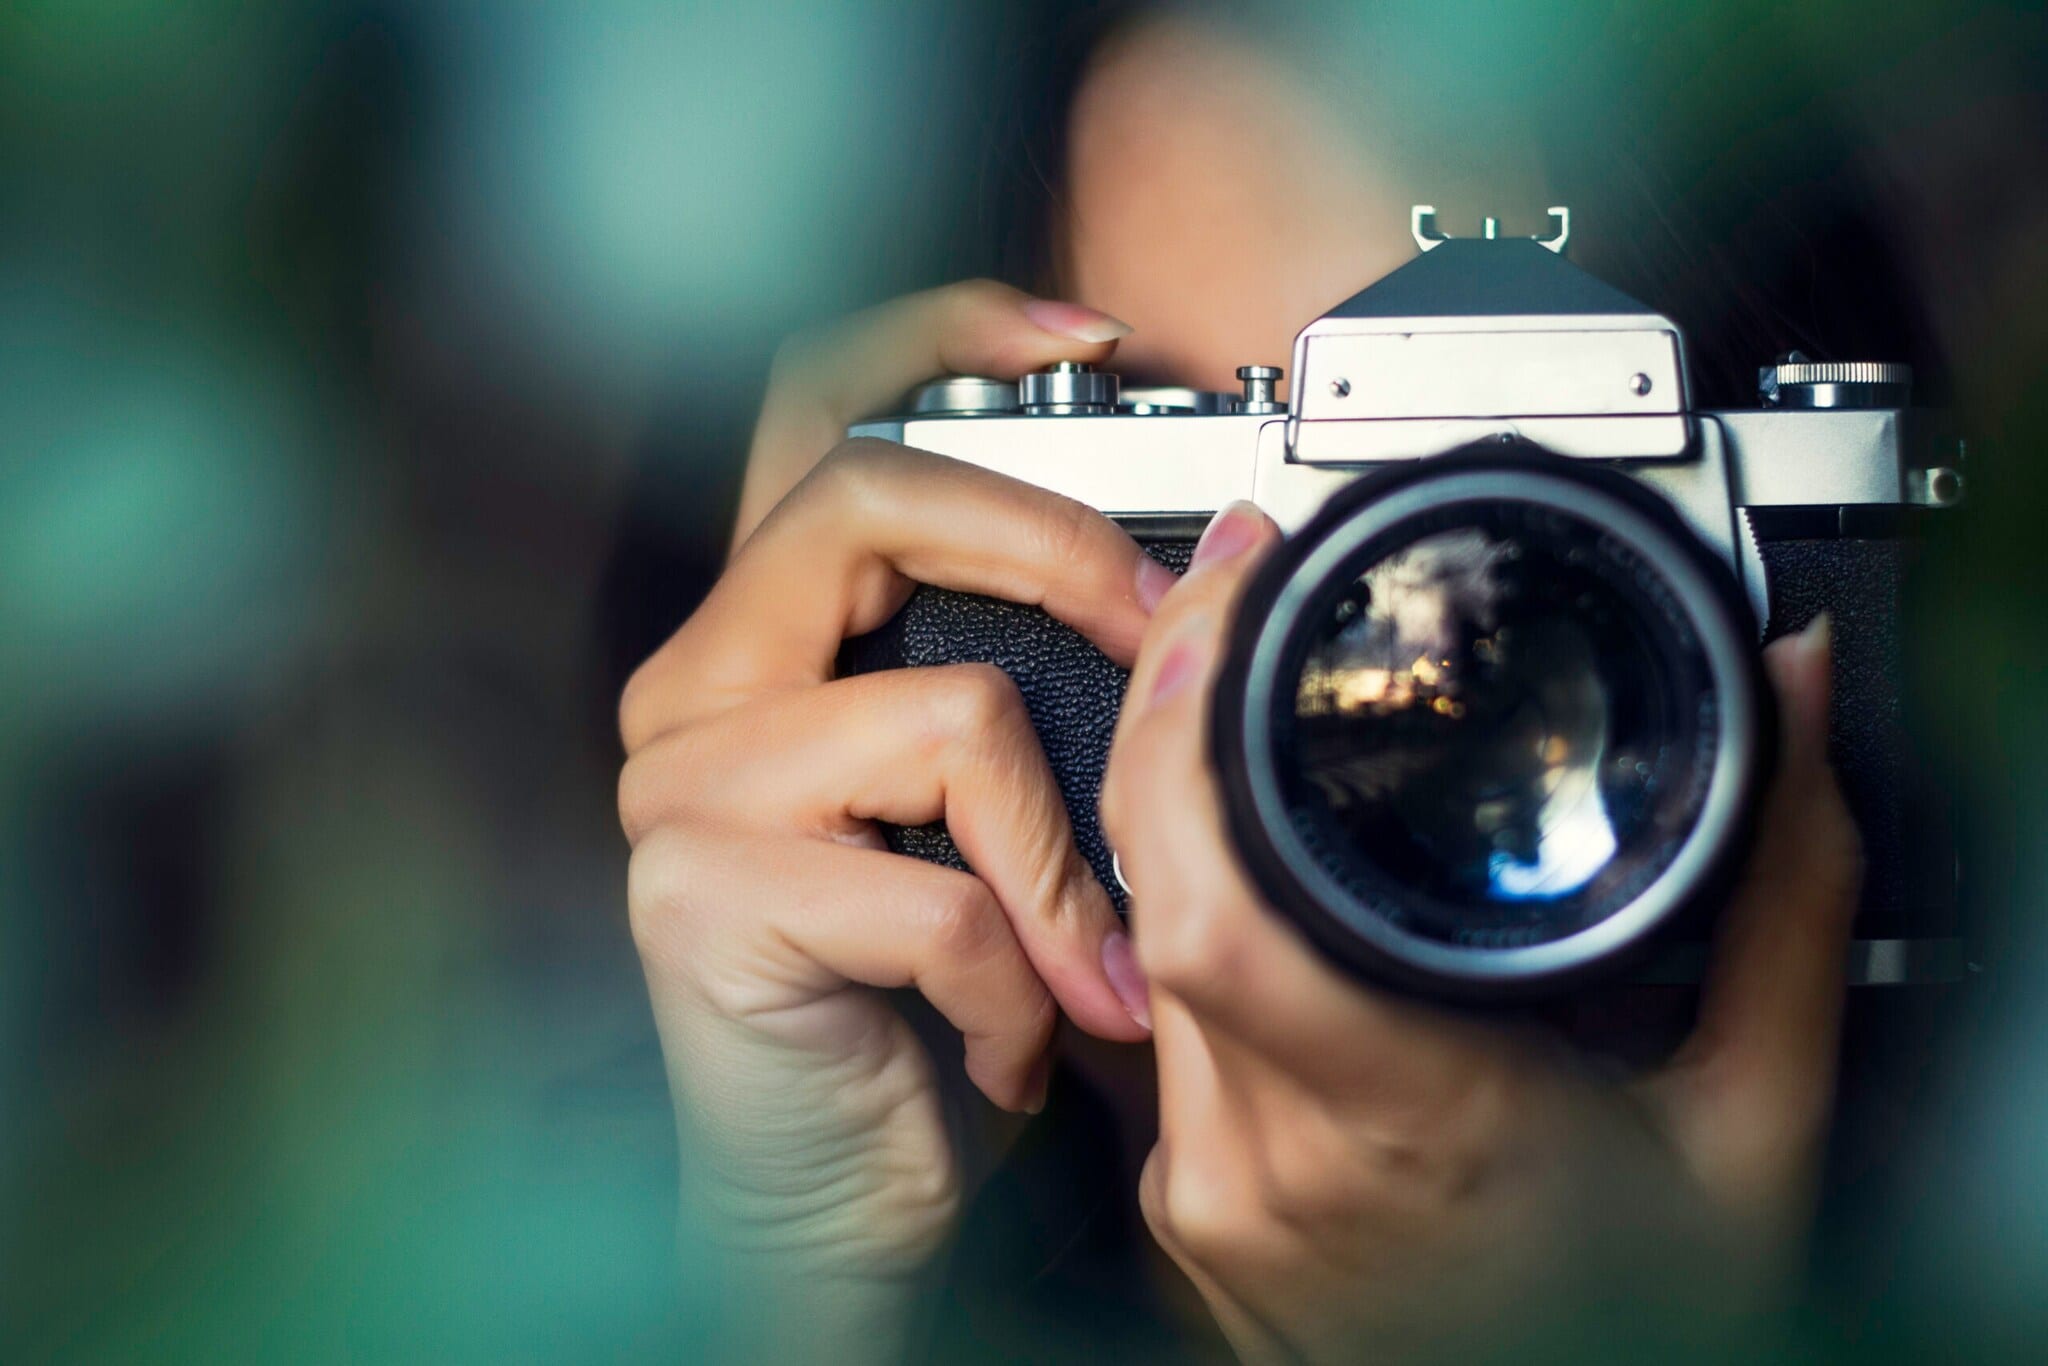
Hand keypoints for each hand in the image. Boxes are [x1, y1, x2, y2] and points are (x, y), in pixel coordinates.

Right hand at [618, 282, 1154, 1357]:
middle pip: (862, 495)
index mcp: (768, 638)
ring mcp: (682, 788)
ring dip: (1060, 863)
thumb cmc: (935, 998)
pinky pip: (937, 891)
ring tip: (1075, 967)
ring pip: (949, 714)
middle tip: (1148, 637)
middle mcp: (698, 688)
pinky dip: (1016, 980)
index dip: (937, 333)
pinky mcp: (698, 899)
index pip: (813, 411)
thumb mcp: (1003, 812)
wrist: (853, 1194)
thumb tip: (1193, 572)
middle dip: (1048, 549)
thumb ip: (1047, 679)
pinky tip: (994, 1045)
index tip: (1089, 334)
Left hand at [1100, 501, 1859, 1362]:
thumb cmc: (1645, 1336)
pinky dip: (1198, 917)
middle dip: (1177, 718)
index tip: (1229, 612)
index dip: (1189, 740)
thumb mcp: (1751, 1131)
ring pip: (1148, 943)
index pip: (1216, 908)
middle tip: (1235, 603)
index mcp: (1407, 1126)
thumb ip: (1779, 907)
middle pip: (1158, 887)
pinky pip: (1163, 1020)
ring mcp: (1208, 1191)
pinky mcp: (1190, 1205)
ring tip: (1238, 700)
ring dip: (1181, 812)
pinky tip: (1250, 866)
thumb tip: (1789, 716)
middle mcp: (1266, 1162)